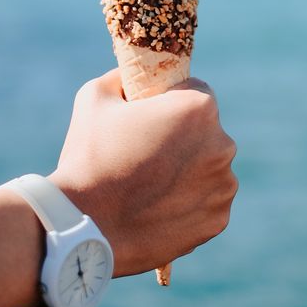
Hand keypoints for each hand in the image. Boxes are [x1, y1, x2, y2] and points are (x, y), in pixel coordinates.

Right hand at [50, 69, 237, 276]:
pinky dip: (191, 203)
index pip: (196, 92)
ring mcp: (223, 186)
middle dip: (183, 137)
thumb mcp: (95, 97)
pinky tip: (160, 207)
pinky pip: (208, 202)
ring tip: (151, 184)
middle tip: (147, 153)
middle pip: (206, 131)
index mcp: (198, 108)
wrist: (84, 227)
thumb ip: (121, 78)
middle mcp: (222, 145)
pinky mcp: (218, 220)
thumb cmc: (89, 157)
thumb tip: (130, 78)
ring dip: (189, 170)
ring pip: (210, 168)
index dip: (172, 101)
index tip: (152, 117)